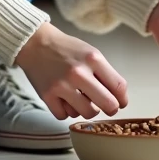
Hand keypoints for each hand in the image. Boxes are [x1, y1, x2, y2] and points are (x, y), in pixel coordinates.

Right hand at [14, 23, 128, 119]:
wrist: (36, 43)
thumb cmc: (67, 49)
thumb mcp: (91, 53)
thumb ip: (105, 73)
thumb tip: (118, 98)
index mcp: (93, 59)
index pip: (119, 86)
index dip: (123, 99)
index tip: (121, 103)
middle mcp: (78, 72)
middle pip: (108, 104)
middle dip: (111, 109)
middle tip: (107, 108)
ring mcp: (62, 85)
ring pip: (87, 113)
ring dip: (87, 110)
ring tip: (82, 100)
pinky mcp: (47, 96)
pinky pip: (65, 116)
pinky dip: (67, 111)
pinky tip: (65, 100)